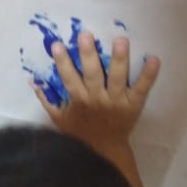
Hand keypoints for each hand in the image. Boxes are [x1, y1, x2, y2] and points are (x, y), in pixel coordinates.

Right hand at [34, 32, 159, 146]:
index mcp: (79, 100)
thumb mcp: (58, 118)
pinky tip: (154, 59)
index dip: (62, 62)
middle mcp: (97, 99)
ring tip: (120, 40)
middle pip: (92, 74)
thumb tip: (33, 80)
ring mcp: (116, 102)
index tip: (57, 44)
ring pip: (117, 78)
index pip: (68, 78)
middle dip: (89, 55)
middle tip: (86, 35)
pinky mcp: (133, 105)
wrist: (105, 152)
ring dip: (119, 59)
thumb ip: (46, 98)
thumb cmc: (80, 132)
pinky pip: (142, 89)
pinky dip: (148, 75)